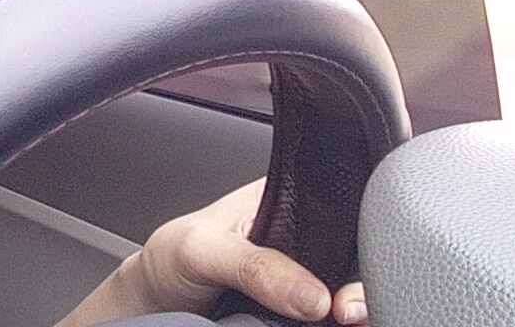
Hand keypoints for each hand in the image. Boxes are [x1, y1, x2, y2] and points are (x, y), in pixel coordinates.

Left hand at [116, 180, 367, 323]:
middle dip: (361, 287)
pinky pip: (329, 321)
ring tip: (341, 322)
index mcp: (290, 201)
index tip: (349, 285)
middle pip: (356, 258)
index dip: (359, 242)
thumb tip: (313, 296)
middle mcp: (305, 238)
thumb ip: (253, 266)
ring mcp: (306, 278)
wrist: (154, 305)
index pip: (343, 210)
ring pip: (348, 294)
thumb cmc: (171, 259)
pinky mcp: (301, 314)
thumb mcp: (201, 250)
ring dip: (353, 312)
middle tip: (346, 312)